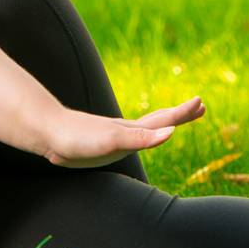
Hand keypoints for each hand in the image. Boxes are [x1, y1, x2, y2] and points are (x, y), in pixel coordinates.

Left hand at [40, 95, 205, 167]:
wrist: (47, 133)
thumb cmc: (78, 137)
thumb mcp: (112, 140)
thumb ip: (141, 138)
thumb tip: (171, 132)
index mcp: (132, 130)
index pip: (165, 120)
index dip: (183, 114)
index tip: (202, 102)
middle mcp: (126, 131)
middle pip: (159, 121)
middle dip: (180, 116)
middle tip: (200, 106)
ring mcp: (114, 136)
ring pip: (144, 129)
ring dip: (162, 125)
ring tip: (172, 124)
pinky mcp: (101, 145)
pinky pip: (129, 140)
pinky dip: (140, 138)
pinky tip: (136, 139)